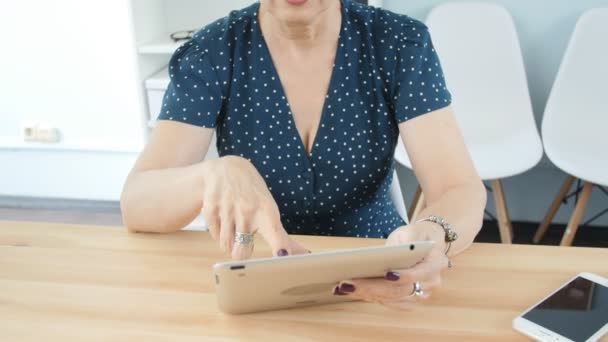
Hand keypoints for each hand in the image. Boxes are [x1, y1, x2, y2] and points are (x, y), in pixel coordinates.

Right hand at [201, 155, 308, 259]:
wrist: (226, 169)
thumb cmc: (253, 195)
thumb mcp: (270, 211)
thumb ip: (282, 237)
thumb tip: (305, 256)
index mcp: (267, 212)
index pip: (276, 234)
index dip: (280, 247)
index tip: (283, 257)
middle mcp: (248, 210)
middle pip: (241, 253)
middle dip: (242, 255)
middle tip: (245, 244)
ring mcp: (228, 209)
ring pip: (226, 247)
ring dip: (231, 245)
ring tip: (235, 229)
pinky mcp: (211, 208)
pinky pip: (215, 236)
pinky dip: (220, 234)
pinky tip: (225, 220)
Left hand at [333, 224, 448, 309]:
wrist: (428, 243)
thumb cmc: (416, 236)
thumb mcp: (410, 231)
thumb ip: (402, 242)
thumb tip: (384, 256)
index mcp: (436, 262)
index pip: (420, 273)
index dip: (404, 276)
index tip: (386, 274)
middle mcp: (431, 282)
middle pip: (400, 290)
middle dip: (372, 288)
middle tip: (348, 284)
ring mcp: (422, 294)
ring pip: (392, 299)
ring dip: (367, 294)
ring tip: (344, 288)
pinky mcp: (410, 299)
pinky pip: (390, 303)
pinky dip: (371, 297)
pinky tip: (353, 291)